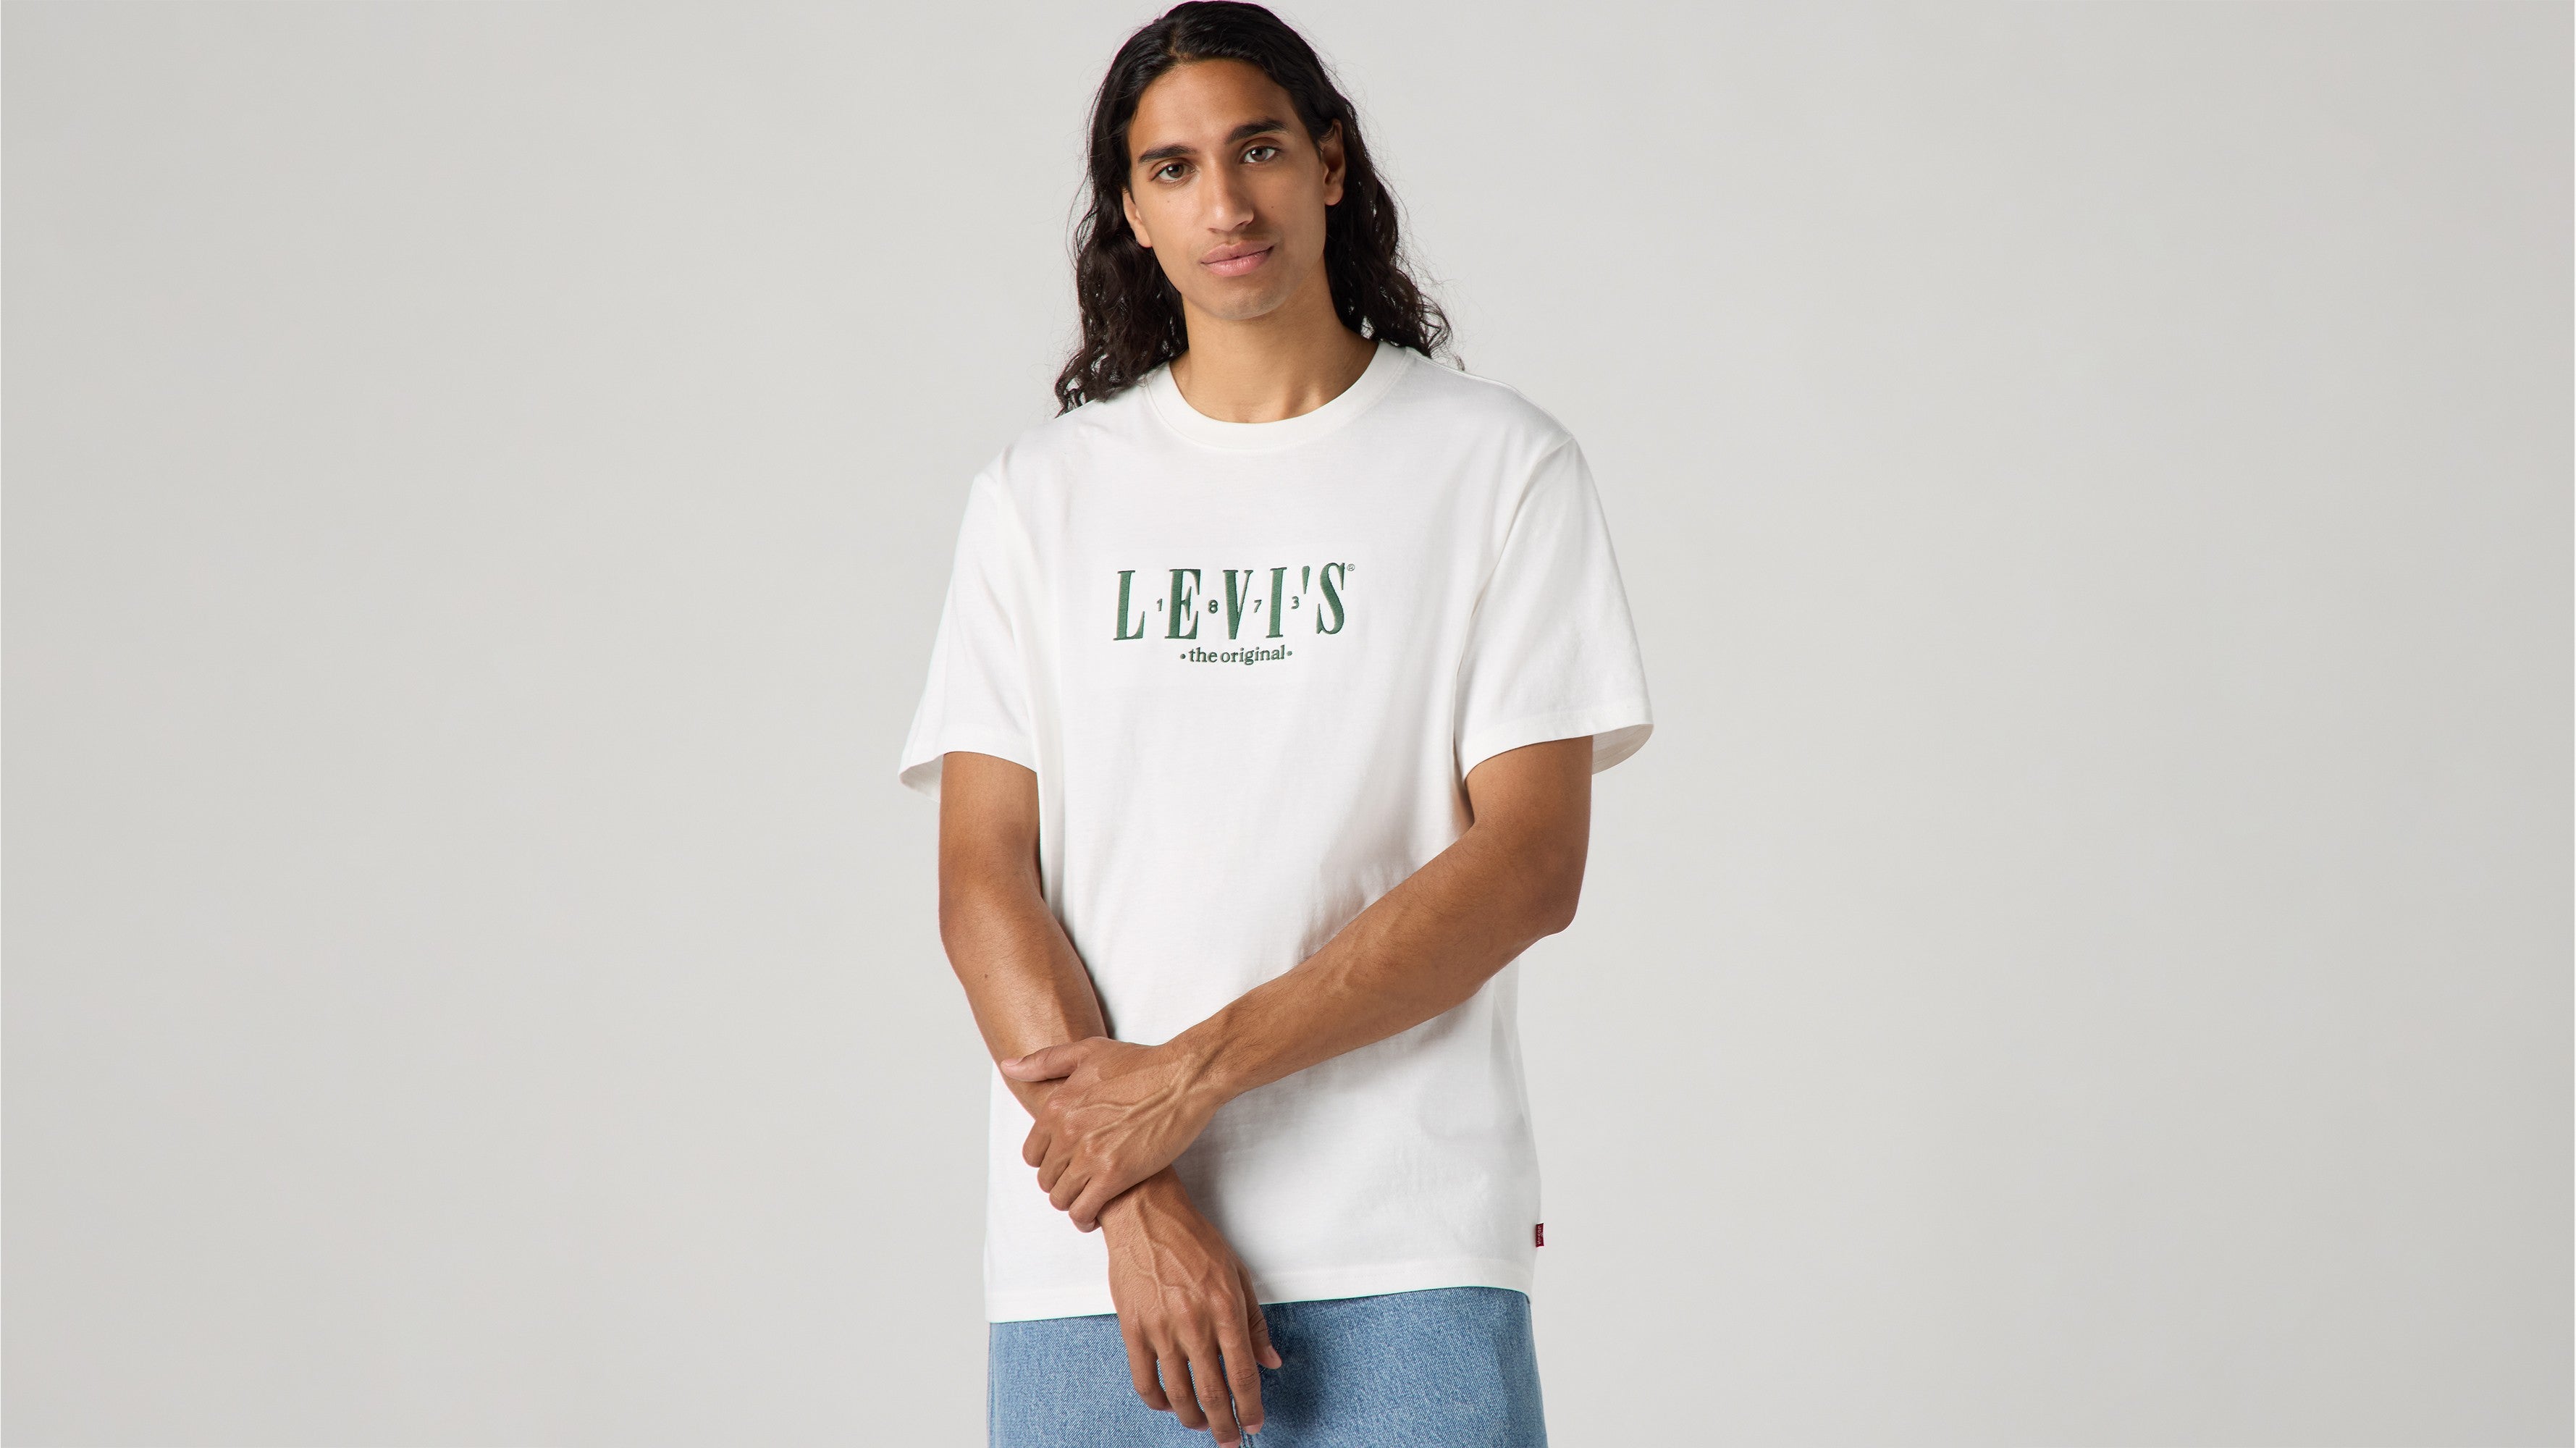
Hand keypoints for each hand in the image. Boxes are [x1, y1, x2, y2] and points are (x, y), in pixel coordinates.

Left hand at [1000, 1036, 1223, 1231]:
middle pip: (1047, 1178)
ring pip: (1062, 1197)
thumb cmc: (1142, 1063)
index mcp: (1057, 1106)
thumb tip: (1009, 1066)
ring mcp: (1090, 1155)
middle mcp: (1067, 1133)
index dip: (1048, 1162)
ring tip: (1087, 1201)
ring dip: (1072, 1203)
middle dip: (1061, 1184)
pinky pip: (1084, 1210)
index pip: (1033, 1153)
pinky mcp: (1115, 1174)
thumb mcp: (1087, 1052)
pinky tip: (1095, 1217)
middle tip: (1080, 1183)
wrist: (1183, 1078)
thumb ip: (1044, 1062)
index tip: (1065, 1164)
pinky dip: (1085, 1218)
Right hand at [1099, 1169, 1280, 1445]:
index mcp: (1225, 1309)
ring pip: (1179, 1394)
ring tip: (1202, 1425)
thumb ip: (1254, 1322)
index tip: (1254, 1422)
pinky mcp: (1133, 1328)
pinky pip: (1145, 1380)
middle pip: (1213, 1394)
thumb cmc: (1192, 1239)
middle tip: (1230, 1438)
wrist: (1146, 1216)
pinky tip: (1169, 1404)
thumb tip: (1270, 1360)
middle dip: (1225, 1425)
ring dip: (1193, 1419)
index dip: (1251, 1407)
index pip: (1243, 1374)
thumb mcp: (1236, 1274)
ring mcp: (1161, 1328)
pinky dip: (1158, 1402)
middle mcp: (1194, 1323)